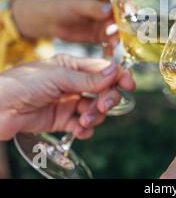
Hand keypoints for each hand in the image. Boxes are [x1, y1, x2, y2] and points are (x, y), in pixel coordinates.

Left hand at [0, 54, 134, 139]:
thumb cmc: (23, 83)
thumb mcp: (58, 76)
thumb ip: (88, 78)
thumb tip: (115, 71)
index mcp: (73, 67)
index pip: (103, 70)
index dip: (118, 77)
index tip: (130, 86)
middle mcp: (73, 84)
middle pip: (102, 91)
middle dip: (106, 99)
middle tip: (103, 106)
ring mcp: (68, 102)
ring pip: (94, 109)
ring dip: (94, 116)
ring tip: (84, 120)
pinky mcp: (61, 120)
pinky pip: (81, 125)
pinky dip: (85, 129)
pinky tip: (80, 130)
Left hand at [12, 0, 117, 44]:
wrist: (48, 20)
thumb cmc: (60, 5)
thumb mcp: (77, 4)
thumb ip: (93, 7)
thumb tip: (110, 10)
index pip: (119, 2)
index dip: (125, 10)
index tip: (128, 18)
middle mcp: (107, 9)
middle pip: (121, 18)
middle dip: (122, 27)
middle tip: (118, 34)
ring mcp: (104, 23)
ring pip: (116, 31)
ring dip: (117, 38)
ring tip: (113, 44)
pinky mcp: (100, 35)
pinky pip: (109, 41)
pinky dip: (110, 47)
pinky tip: (109, 53)